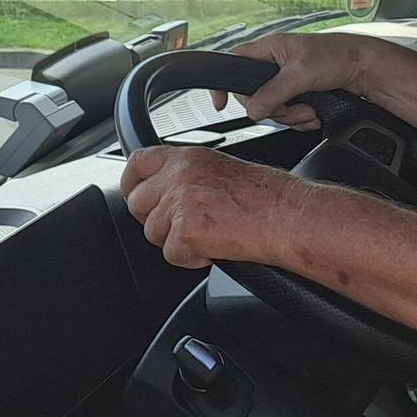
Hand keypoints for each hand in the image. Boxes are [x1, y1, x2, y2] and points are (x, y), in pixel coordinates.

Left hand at [119, 146, 312, 268]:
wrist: (285, 215)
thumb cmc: (265, 197)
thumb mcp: (218, 169)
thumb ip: (187, 175)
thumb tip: (165, 191)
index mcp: (186, 157)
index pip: (137, 163)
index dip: (131, 183)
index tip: (135, 195)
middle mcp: (178, 175)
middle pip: (137, 203)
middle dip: (154, 220)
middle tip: (180, 227)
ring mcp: (179, 202)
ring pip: (153, 232)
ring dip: (176, 241)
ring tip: (207, 236)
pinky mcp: (186, 230)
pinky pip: (171, 255)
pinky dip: (190, 259)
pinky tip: (213, 249)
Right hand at [210, 33, 385, 127]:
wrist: (366, 69)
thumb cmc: (337, 56)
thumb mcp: (300, 74)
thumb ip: (273, 93)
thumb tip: (252, 110)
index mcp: (269, 48)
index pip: (234, 62)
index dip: (224, 83)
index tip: (220, 104)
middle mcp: (275, 63)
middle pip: (254, 95)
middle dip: (274, 109)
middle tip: (290, 108)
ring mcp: (287, 80)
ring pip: (273, 108)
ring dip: (291, 116)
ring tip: (309, 111)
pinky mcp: (299, 93)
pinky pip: (289, 114)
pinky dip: (301, 119)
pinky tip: (314, 115)